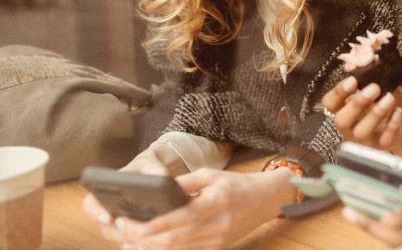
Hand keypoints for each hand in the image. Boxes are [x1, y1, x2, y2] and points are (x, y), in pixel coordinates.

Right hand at [82, 142, 190, 240]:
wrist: (153, 175)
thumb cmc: (147, 167)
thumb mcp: (150, 164)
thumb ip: (154, 170)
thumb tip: (162, 179)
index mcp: (105, 191)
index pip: (90, 204)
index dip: (95, 212)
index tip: (107, 217)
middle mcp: (108, 209)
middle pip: (105, 227)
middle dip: (118, 232)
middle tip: (132, 231)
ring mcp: (118, 222)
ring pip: (118, 237)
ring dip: (129, 239)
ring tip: (144, 238)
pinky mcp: (129, 231)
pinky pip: (130, 242)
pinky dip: (138, 244)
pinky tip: (150, 243)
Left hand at [105, 167, 295, 249]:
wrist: (264, 201)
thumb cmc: (237, 185)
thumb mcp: (212, 175)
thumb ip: (184, 183)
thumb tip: (156, 189)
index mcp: (217, 202)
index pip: (179, 217)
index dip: (152, 223)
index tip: (128, 220)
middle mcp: (217, 225)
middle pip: (173, 239)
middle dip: (142, 237)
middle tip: (120, 228)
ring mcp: (217, 241)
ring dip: (148, 247)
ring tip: (126, 239)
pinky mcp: (215, 249)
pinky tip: (146, 246)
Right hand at [322, 75, 401, 160]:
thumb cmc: (385, 104)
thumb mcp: (378, 88)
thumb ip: (371, 77)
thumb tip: (365, 60)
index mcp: (343, 110)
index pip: (329, 104)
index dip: (338, 93)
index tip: (353, 80)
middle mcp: (349, 127)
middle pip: (341, 120)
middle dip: (357, 103)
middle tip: (374, 87)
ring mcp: (363, 140)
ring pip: (361, 132)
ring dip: (375, 114)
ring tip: (389, 97)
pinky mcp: (380, 148)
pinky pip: (384, 140)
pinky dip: (392, 125)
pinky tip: (398, 111)